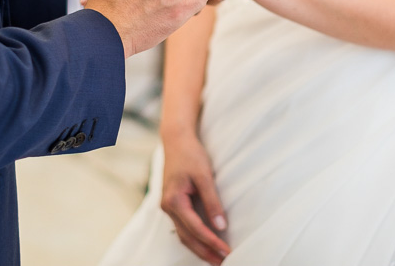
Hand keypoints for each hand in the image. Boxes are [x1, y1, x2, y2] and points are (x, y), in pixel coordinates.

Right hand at [160, 132, 230, 264]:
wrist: (176, 140)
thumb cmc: (190, 155)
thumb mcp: (204, 176)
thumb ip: (212, 201)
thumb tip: (221, 225)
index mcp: (174, 201)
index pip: (195, 228)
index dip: (211, 241)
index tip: (226, 251)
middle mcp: (168, 207)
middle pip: (187, 237)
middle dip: (204, 252)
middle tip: (222, 262)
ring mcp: (168, 206)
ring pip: (183, 234)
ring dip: (199, 248)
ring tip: (216, 258)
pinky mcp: (173, 204)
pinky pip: (183, 226)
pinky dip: (194, 237)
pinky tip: (205, 242)